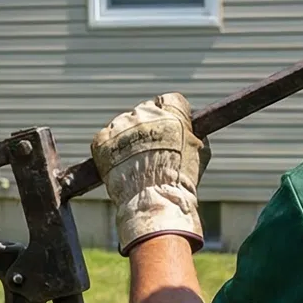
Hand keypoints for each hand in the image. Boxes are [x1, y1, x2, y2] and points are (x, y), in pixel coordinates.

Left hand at [90, 93, 209, 253]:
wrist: (155, 202)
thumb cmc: (180, 182)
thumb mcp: (200, 153)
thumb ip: (194, 134)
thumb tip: (191, 129)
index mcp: (172, 114)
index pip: (168, 100)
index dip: (168, 112)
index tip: (167, 123)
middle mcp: (145, 114)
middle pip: (145, 110)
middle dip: (148, 125)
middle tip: (150, 148)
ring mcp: (122, 126)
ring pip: (124, 123)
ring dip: (128, 137)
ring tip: (135, 161)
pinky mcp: (103, 140)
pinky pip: (105, 137)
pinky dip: (110, 148)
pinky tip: (119, 163)